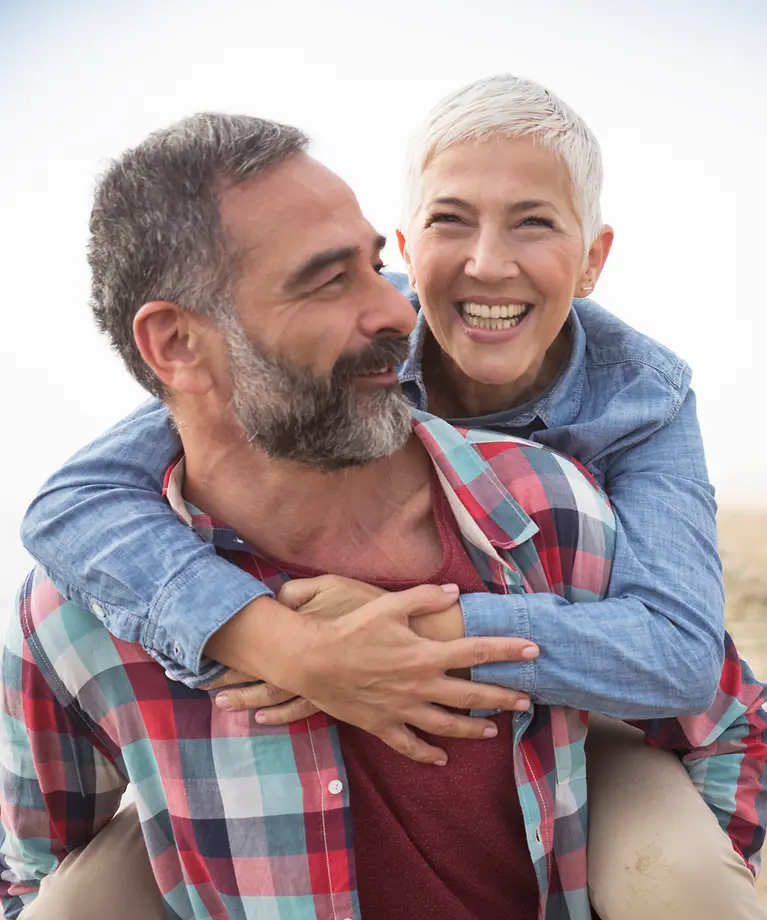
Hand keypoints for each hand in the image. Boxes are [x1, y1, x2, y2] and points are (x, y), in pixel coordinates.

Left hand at [213, 576, 387, 716]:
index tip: (206, 657)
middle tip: (206, 689)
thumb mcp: (333, 585)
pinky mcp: (336, 697)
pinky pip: (302, 710)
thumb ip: (299, 592)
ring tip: (226, 705)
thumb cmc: (371, 607)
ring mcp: (320, 684)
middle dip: (233, 681)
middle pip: (261, 675)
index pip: (257, 646)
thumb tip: (275, 598)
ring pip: (277, 697)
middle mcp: (305, 664)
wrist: (411, 640)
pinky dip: (281, 715)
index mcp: (300, 634)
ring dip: (250, 700)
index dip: (232, 653)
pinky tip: (266, 719)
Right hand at [215, 582, 537, 764]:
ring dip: (474, 728)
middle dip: (503, 697)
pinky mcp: (383, 725)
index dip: (507, 649)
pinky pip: (411, 745)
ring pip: (448, 725)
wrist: (314, 661)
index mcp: (426, 655)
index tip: (533, 650)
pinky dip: (427, 753)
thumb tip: (454, 591)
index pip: (477, 650)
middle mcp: (421, 685)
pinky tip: (441, 758)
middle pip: (472, 694)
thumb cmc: (350, 630)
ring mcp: (404, 709)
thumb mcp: (388, 606)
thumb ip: (424, 598)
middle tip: (526, 700)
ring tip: (494, 730)